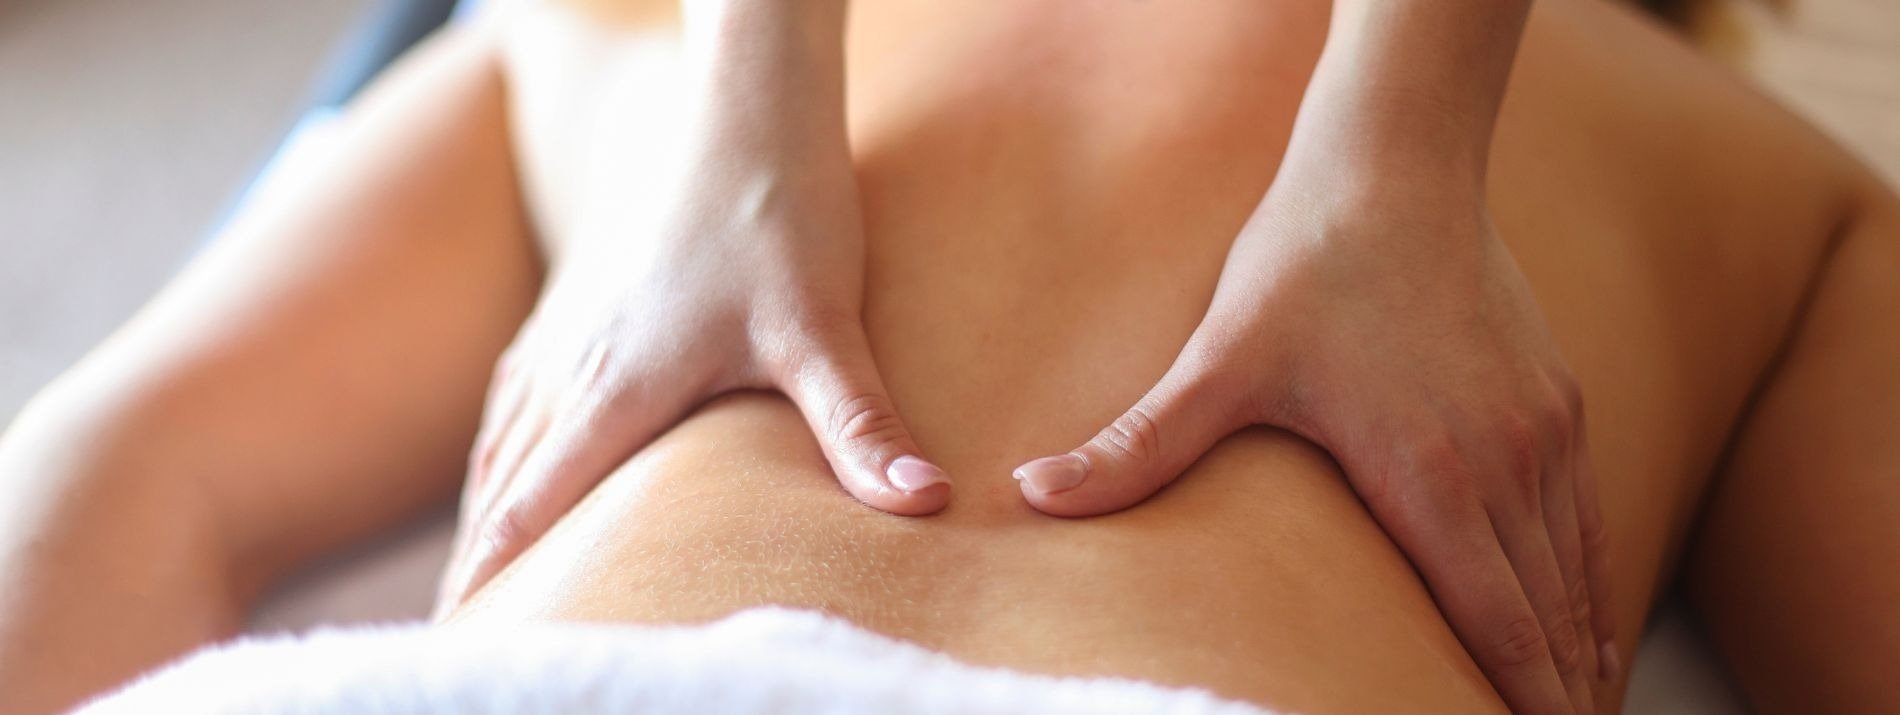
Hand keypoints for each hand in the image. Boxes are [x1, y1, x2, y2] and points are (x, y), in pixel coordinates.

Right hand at [434, 101, 950, 614]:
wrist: (749, 117)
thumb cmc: (781, 218)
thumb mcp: (824, 329)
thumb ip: (860, 423)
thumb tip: (922, 501)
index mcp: (617, 388)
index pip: (534, 504)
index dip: (495, 575)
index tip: (463, 634)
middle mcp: (576, 364)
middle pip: (504, 480)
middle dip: (482, 559)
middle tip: (466, 630)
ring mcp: (571, 327)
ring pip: (505, 435)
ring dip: (490, 502)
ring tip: (478, 570)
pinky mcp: (583, 299)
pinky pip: (519, 389)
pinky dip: (503, 442)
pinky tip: (507, 457)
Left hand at [1012, 176, 1615, 712]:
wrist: (1396, 161)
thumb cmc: (1306, 262)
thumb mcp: (1219, 361)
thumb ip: (1137, 443)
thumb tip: (1032, 493)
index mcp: (1431, 476)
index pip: (1494, 622)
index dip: (1514, 696)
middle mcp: (1506, 463)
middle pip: (1545, 614)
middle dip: (1553, 693)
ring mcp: (1543, 429)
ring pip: (1574, 570)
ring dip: (1577, 648)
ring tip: (1574, 709)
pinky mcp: (1557, 397)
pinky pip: (1588, 515)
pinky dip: (1590, 580)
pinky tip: (1585, 620)